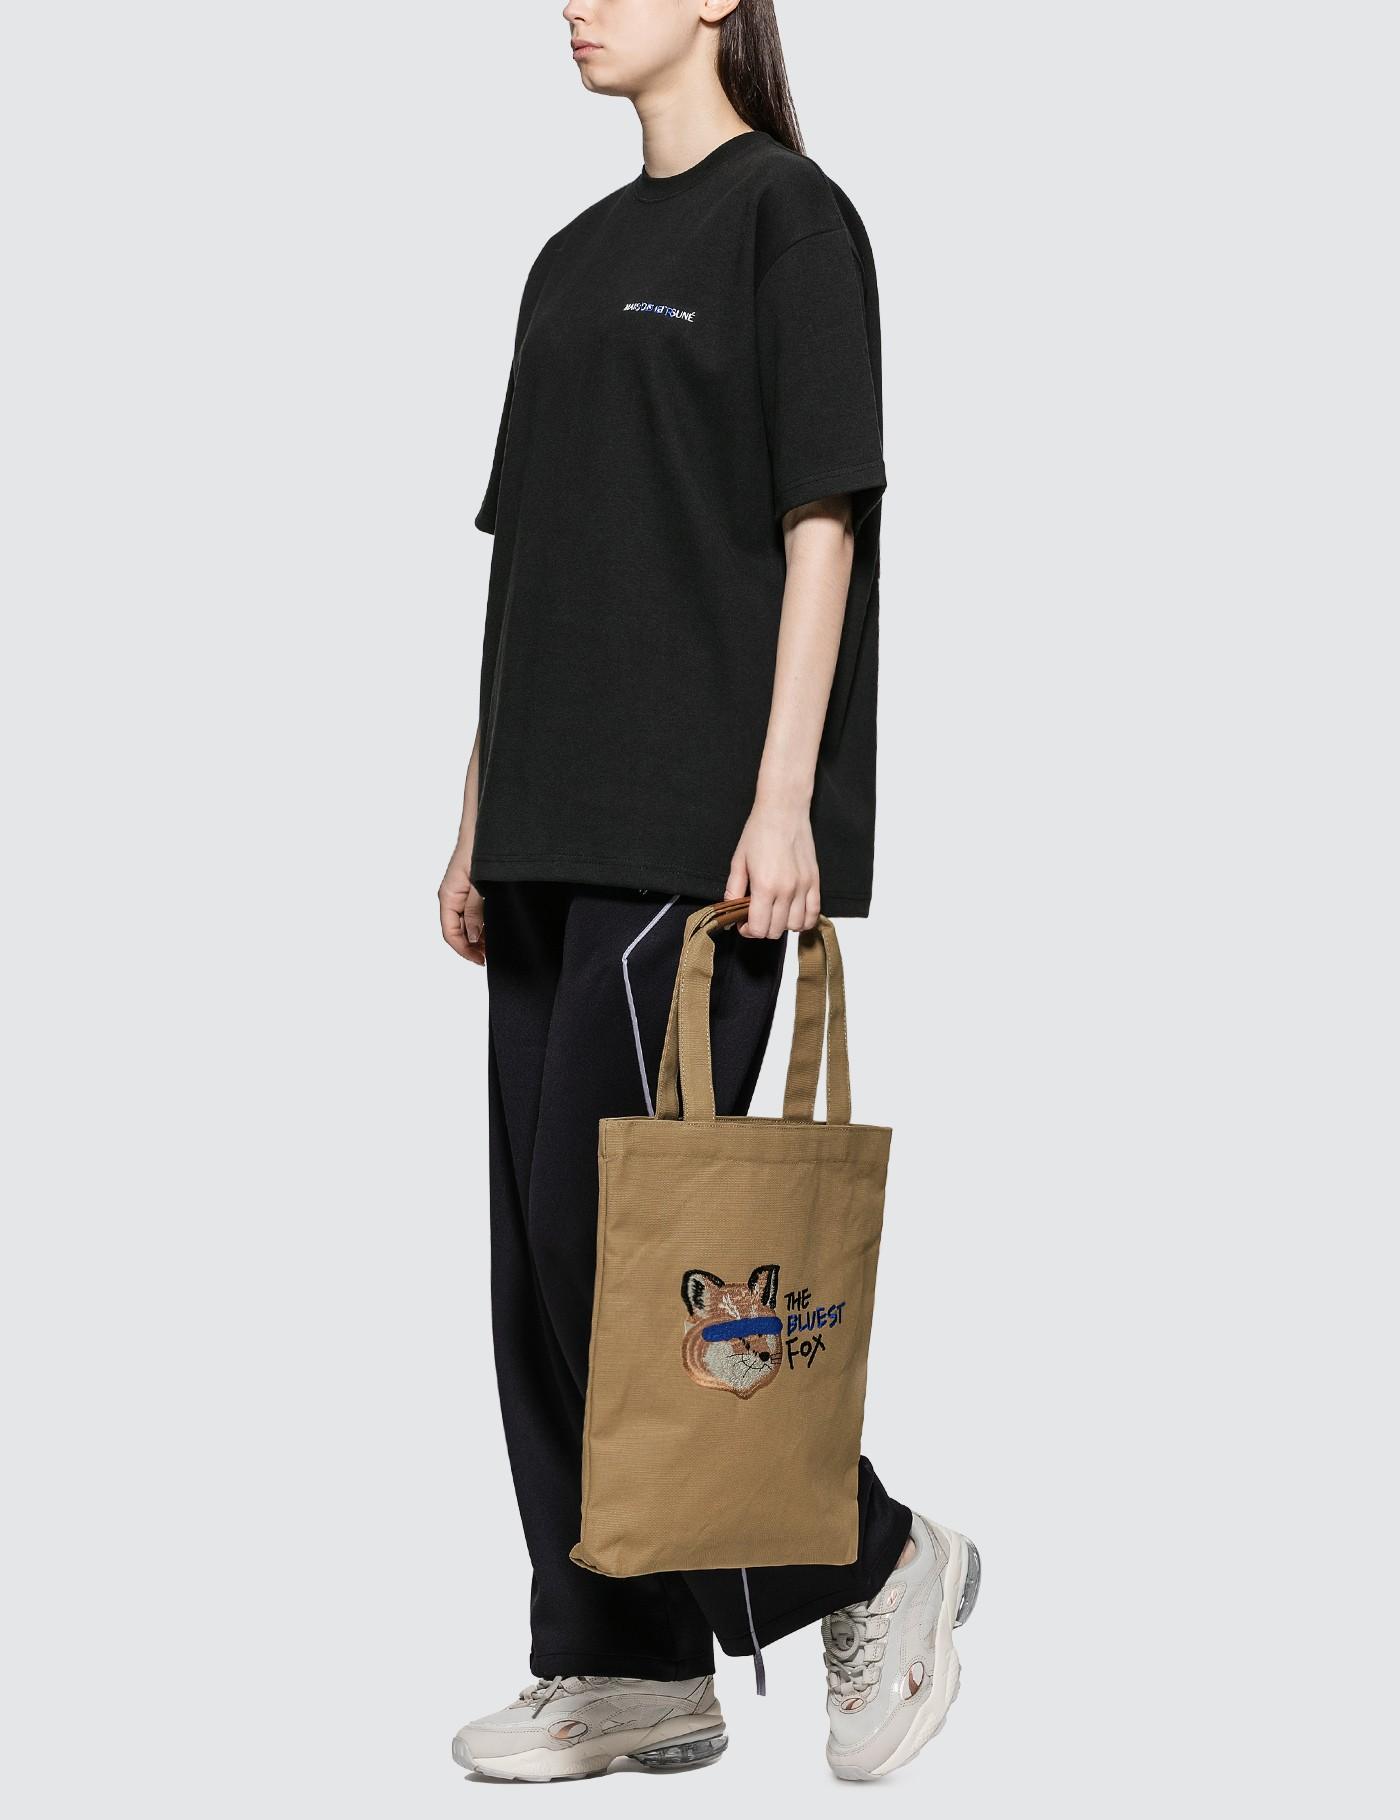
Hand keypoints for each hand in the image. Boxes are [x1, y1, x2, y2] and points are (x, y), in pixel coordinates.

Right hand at [439, 842, 485, 963]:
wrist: (483, 824)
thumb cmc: (477, 848)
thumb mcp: (479, 884)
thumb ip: (475, 911)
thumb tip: (474, 937)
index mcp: (448, 896)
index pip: (450, 933)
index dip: (465, 950)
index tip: (482, 961)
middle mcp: (451, 896)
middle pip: (457, 930)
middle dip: (473, 945)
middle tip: (492, 955)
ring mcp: (460, 891)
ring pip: (465, 922)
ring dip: (479, 935)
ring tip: (496, 943)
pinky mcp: (469, 886)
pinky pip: (471, 910)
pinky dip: (482, 921)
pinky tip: (495, 925)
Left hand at [723, 801, 820, 937]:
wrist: (783, 811)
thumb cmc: (758, 832)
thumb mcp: (738, 860)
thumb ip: (733, 889)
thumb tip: (730, 909)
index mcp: (764, 886)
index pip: (758, 928)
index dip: (747, 931)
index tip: (743, 922)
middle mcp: (786, 890)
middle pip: (776, 930)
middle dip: (762, 928)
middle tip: (755, 916)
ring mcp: (803, 887)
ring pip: (796, 926)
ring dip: (782, 925)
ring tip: (774, 913)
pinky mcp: (815, 881)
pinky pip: (814, 913)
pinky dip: (804, 921)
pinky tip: (793, 915)